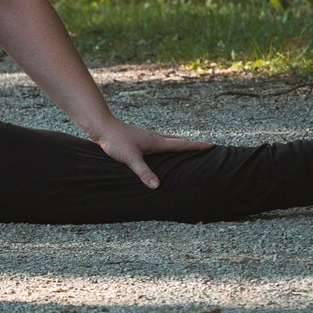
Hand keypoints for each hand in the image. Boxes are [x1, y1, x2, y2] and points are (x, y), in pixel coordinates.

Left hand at [93, 118, 210, 189]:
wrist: (101, 126)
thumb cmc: (115, 140)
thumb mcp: (130, 158)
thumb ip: (143, 172)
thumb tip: (157, 186)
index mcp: (156, 142)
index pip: (181, 144)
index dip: (196, 145)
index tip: (211, 144)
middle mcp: (153, 138)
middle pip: (177, 141)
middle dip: (190, 145)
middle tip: (204, 147)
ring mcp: (145, 139)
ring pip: (167, 142)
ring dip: (178, 145)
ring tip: (186, 150)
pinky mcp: (137, 141)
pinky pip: (156, 145)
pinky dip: (164, 148)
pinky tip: (159, 154)